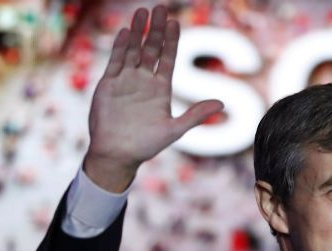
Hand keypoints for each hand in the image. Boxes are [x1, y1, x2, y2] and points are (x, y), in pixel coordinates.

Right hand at [84, 5, 223, 191]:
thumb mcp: (175, 130)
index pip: (168, 59)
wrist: (117, 155)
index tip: (176, 22)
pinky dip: (121, 47)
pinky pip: (116, 62)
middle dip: (156, 30)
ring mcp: (126, 81)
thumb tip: (222, 104)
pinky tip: (126, 32)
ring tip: (142, 11)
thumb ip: (196, 115)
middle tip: (161, 7)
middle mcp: (144, 81)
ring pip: (133, 50)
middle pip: (152, 49)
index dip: (172, 41)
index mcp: (161, 89)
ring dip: (138, 32)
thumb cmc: (146, 145)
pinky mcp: (109, 84)